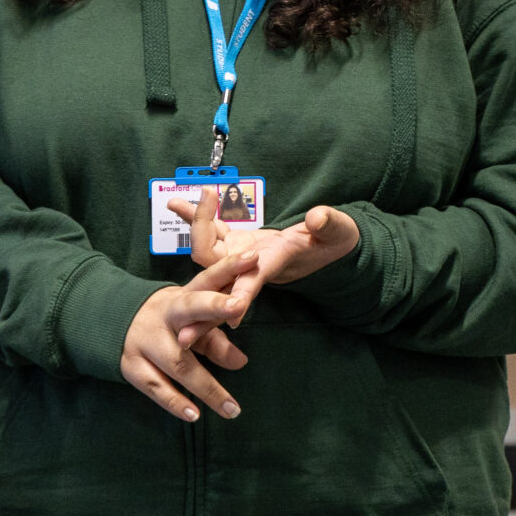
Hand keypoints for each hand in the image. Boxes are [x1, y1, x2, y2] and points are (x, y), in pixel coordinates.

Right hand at [120, 248, 257, 421]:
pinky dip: (175, 402)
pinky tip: (194, 415)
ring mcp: (145, 341)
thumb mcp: (187, 323)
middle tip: (239, 305)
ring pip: (179, 363)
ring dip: (207, 387)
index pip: (208, 279)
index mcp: (180, 298)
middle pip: (189, 308)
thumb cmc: (163, 323)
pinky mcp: (131, 366)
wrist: (106, 323)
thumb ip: (215, 339)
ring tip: (231, 408)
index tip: (253, 258)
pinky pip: (156, 387)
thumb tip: (242, 363)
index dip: (229, 268)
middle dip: (214, 305)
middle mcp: (163, 316)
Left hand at [167, 189, 360, 314]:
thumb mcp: (338, 232)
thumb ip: (328, 224)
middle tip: (183, 269)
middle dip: (197, 257)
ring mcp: (240, 255)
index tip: (230, 313)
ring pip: (208, 251)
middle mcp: (251, 265)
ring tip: (177, 202)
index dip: (240, 295)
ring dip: (193, 226)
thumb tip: (315, 218)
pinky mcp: (236, 243)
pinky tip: (178, 203)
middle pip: (218, 272)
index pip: (253, 282)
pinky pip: (212, 232)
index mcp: (275, 264)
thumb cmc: (334, 241)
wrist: (324, 245)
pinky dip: (196, 216)